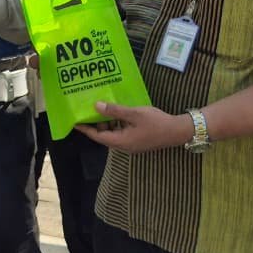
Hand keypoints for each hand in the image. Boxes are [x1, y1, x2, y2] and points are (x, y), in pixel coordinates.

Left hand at [75, 102, 191, 152]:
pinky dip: (116, 123)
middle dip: (95, 124)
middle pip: (104, 136)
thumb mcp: (134, 113)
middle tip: (86, 110)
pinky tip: (116, 112)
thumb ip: (115, 111)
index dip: (85, 129)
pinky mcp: (137, 140)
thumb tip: (96, 106)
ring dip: (106, 122)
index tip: (75, 122)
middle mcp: (124, 145)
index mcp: (121, 141)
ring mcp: (131, 143)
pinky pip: (121, 132)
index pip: (98, 137)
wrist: (177, 131)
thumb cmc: (156, 122)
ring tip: (100, 108)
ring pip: (113, 133)